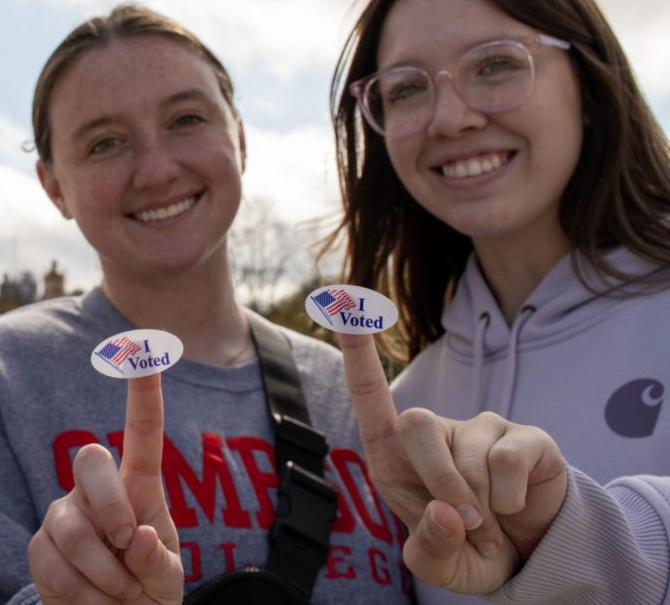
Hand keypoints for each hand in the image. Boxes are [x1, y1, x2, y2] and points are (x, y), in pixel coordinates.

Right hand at [29, 373, 182, 603]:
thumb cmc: (146, 596)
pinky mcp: (40, 548)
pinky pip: (52, 563)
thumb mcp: (167, 581)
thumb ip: (158, 562)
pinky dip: (82, 593)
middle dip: (112, 507)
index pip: (142, 434)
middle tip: (127, 547)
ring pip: (71, 526)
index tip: (145, 353)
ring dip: (103, 572)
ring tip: (118, 594)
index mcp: (138, 491)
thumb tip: (135, 539)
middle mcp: (96, 494)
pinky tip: (94, 602)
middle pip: (91, 461)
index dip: (143, 394)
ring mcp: (63, 518)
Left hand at [338, 332, 566, 593]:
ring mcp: (481, 428)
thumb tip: (445, 513)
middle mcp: (436, 431)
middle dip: (439, 480)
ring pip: (467, 453)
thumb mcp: (438, 565)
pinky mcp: (524, 437)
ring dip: (480, 504)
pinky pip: (507, 460)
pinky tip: (514, 508)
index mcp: (397, 455)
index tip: (343, 307)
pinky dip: (509, 500)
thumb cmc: (466, 550)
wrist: (528, 560)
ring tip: (489, 521)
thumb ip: (429, 548)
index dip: (358, 352)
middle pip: (415, 422)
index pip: (370, 395)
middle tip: (464, 522)